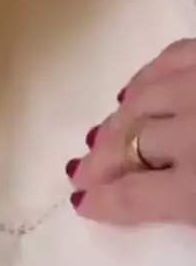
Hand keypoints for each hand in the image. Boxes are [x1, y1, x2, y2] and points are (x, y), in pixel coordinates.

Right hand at [66, 39, 195, 225]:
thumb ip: (187, 209)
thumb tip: (155, 203)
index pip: (132, 195)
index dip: (103, 201)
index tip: (81, 201)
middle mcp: (191, 131)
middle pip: (127, 144)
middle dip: (99, 161)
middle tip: (80, 170)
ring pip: (142, 98)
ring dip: (117, 120)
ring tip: (102, 134)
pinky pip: (173, 56)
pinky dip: (148, 75)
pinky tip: (135, 90)